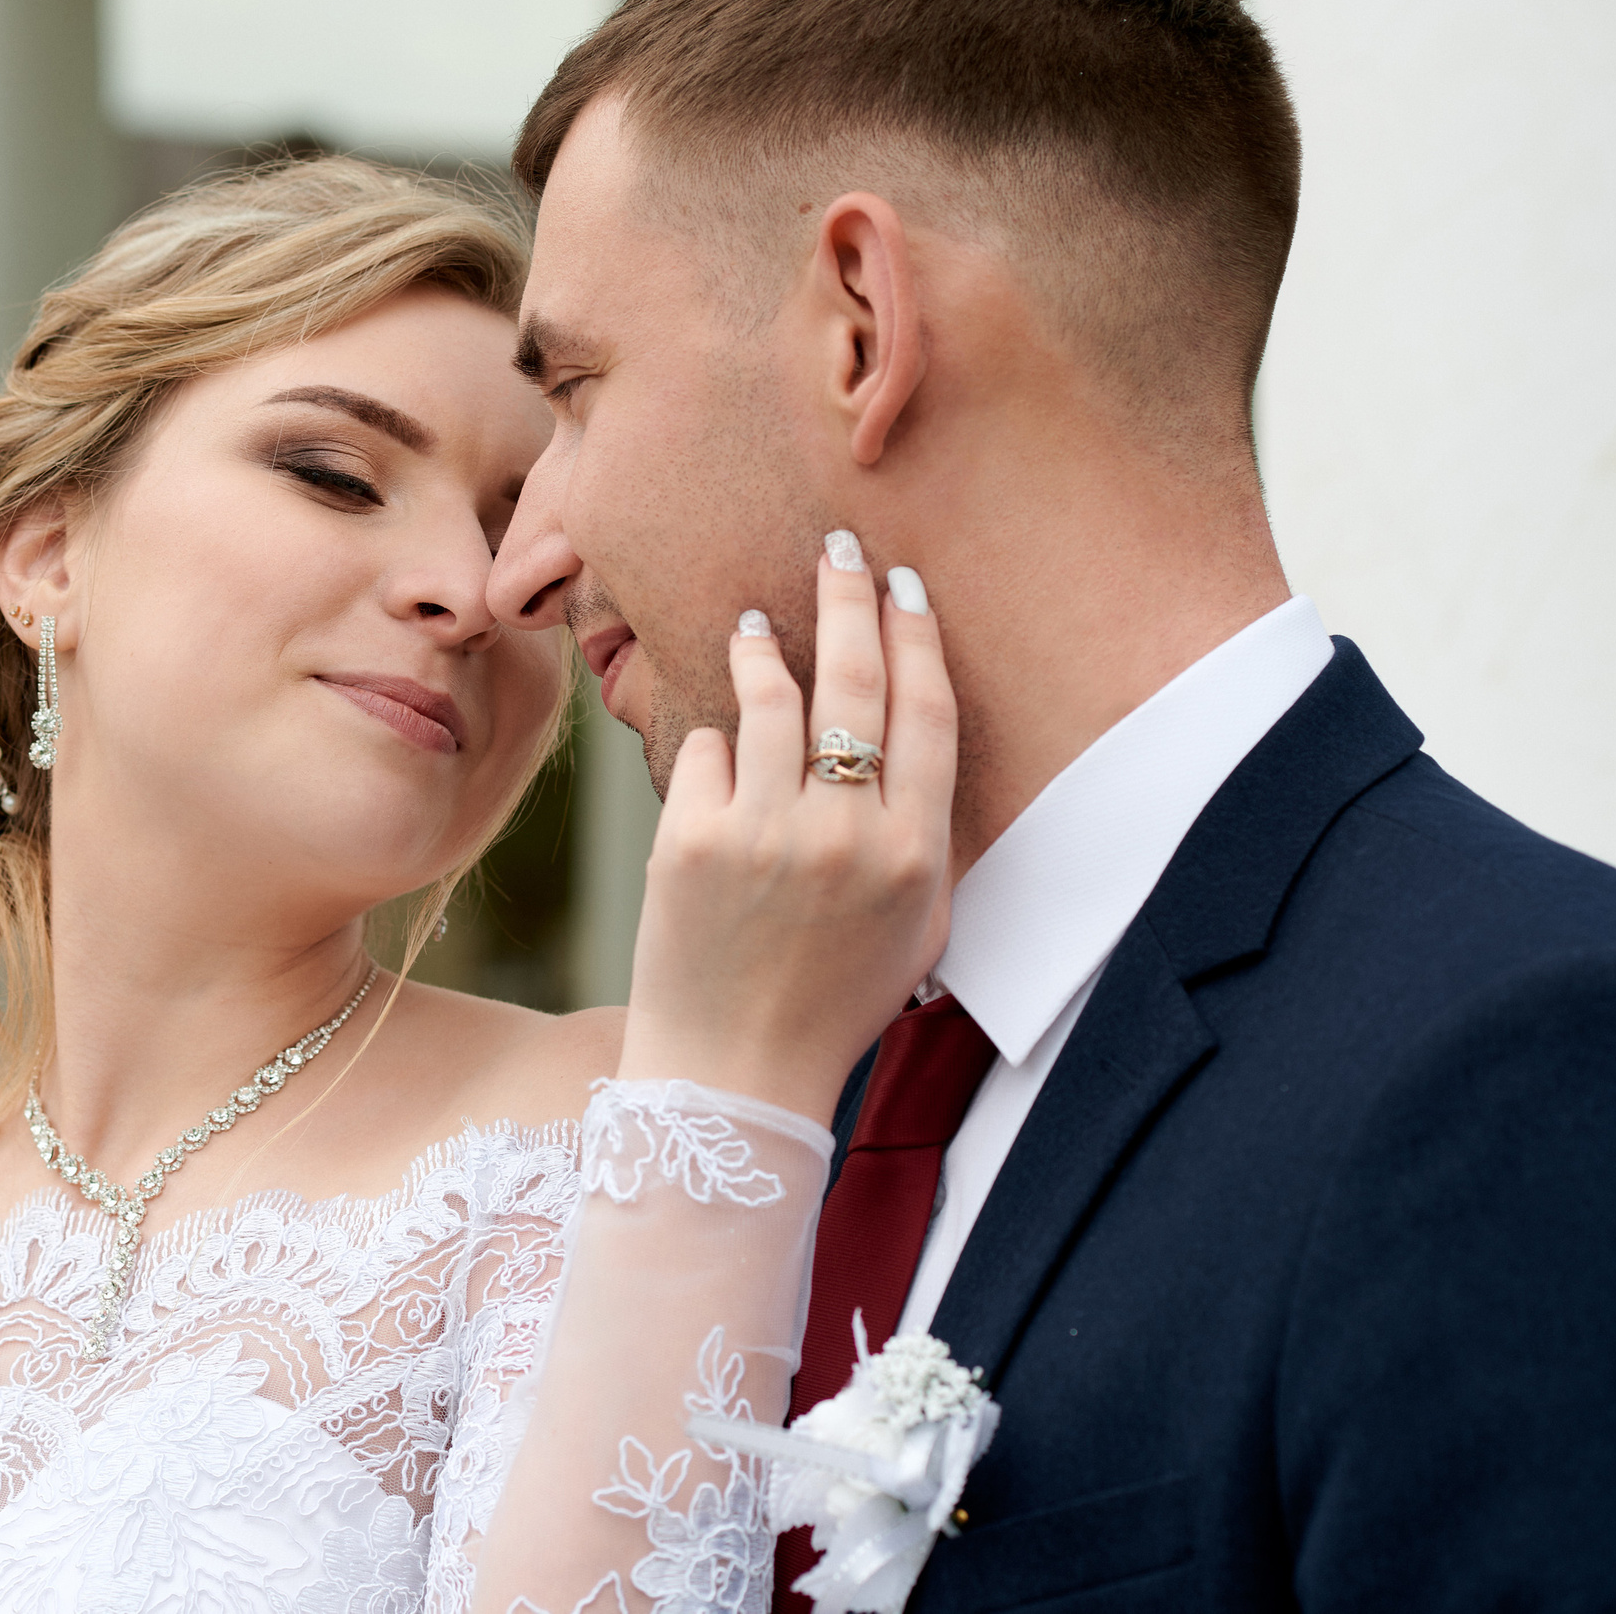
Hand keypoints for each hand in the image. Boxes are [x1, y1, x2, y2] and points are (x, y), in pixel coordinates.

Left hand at [620, 534, 956, 1122]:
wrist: (735, 1068)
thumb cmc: (832, 999)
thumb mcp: (917, 926)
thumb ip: (923, 834)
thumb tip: (912, 734)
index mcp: (915, 853)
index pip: (927, 711)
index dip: (917, 636)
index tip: (906, 585)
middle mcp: (846, 833)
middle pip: (856, 679)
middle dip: (848, 597)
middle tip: (837, 548)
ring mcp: (764, 832)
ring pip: (771, 697)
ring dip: (763, 647)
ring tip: (752, 624)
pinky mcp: (689, 837)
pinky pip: (707, 751)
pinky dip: (713, 746)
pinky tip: (716, 752)